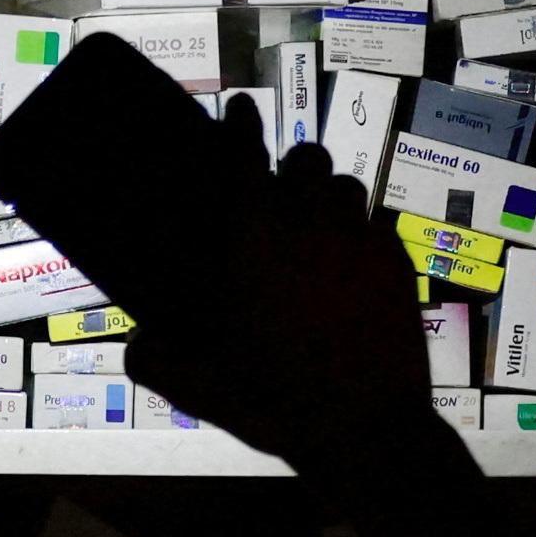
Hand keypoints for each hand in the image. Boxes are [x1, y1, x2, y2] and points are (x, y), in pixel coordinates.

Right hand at [122, 129, 437, 468]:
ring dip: (326, 193)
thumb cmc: (277, 402)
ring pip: (345, 186)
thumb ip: (158, 360)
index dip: (241, 125)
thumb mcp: (203, 389)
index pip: (246, 157)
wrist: (367, 429)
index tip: (240, 107)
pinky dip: (359, 232)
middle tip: (278, 190)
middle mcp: (310, 225)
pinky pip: (377, 225)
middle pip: (305, 160)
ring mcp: (361, 242)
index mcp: (257, 239)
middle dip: (289, 165)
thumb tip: (137, 343)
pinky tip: (350, 263)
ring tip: (316, 222)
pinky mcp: (398, 264)